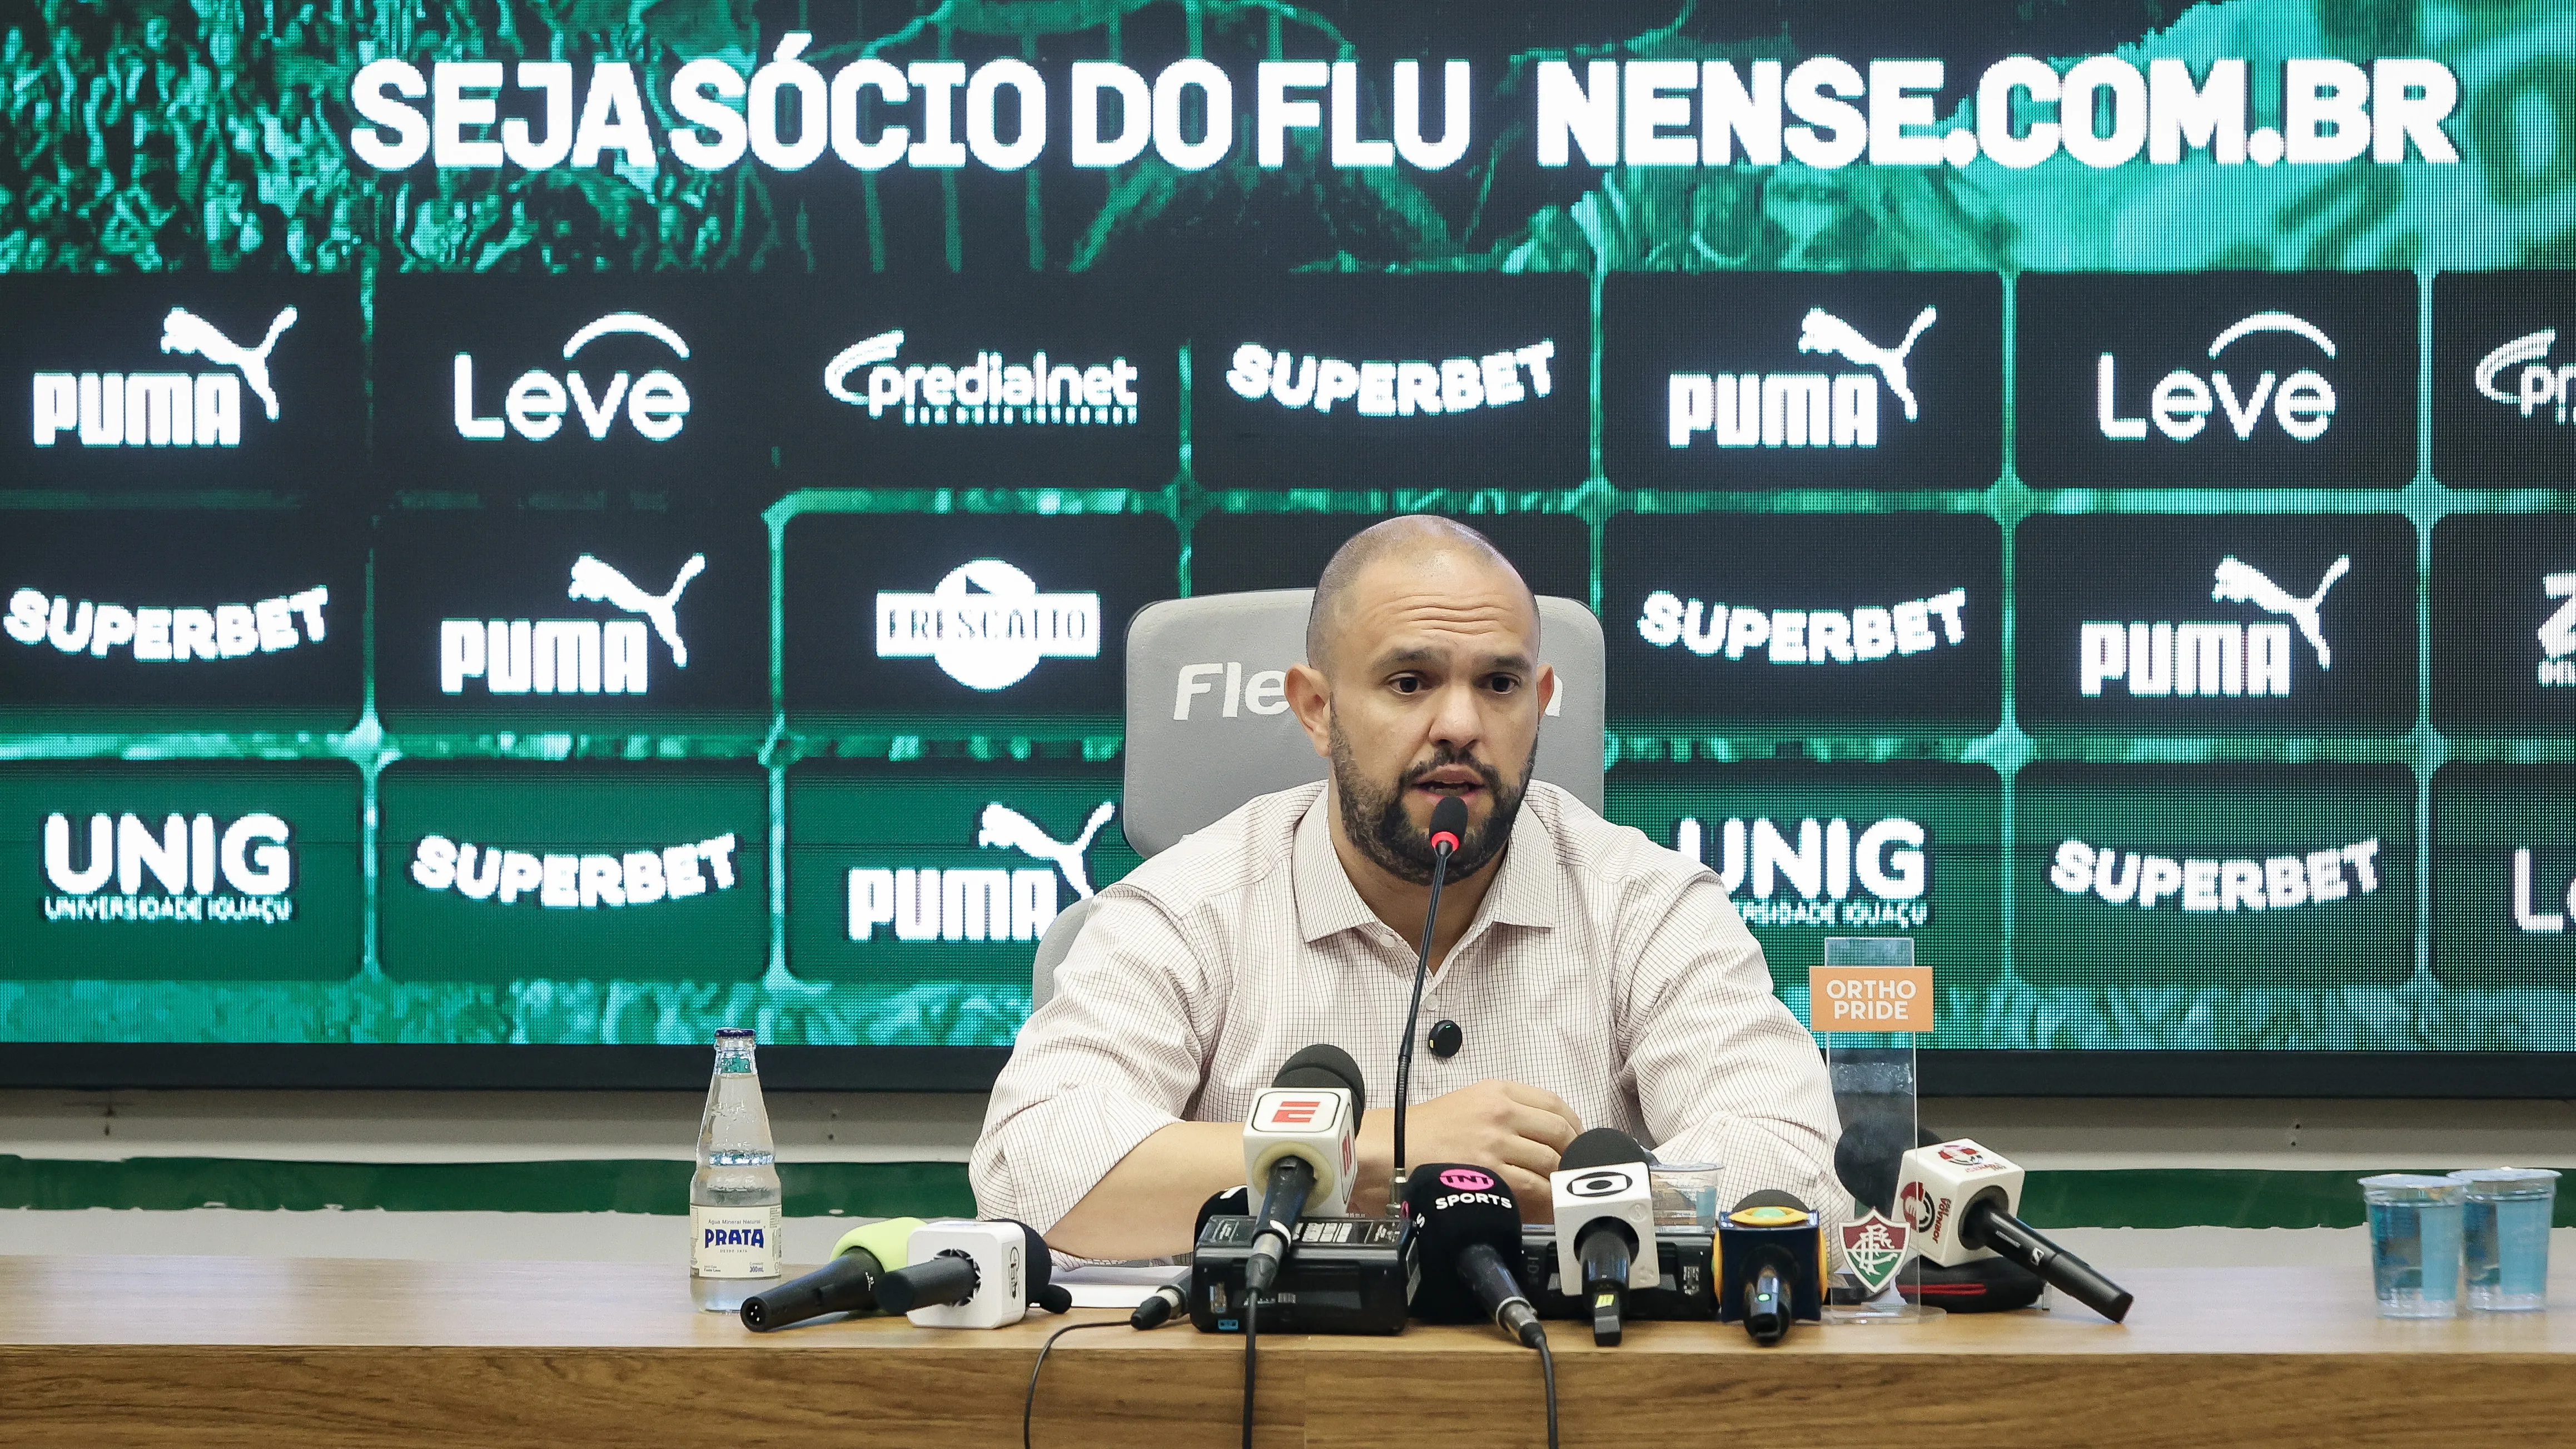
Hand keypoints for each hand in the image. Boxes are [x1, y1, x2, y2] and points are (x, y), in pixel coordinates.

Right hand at [1357, 1080, 1582, 1218]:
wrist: (1390, 1149)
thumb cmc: (1426, 1131)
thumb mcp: (1469, 1103)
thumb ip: (1508, 1112)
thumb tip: (1546, 1138)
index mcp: (1498, 1091)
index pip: (1555, 1104)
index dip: (1574, 1126)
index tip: (1577, 1143)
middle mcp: (1501, 1112)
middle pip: (1559, 1133)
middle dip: (1571, 1155)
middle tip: (1570, 1172)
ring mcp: (1496, 1142)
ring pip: (1550, 1162)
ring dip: (1558, 1180)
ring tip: (1557, 1192)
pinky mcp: (1489, 1172)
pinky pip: (1532, 1187)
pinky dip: (1544, 1198)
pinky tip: (1543, 1205)